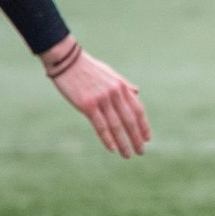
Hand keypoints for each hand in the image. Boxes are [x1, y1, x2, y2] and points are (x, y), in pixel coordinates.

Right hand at [40, 36, 149, 157]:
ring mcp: (102, 99)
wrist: (66, 60)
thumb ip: (124, 85)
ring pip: (116, 125)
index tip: (147, 138)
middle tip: (141, 151)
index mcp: (121, 86)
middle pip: (130, 120)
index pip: (137, 109)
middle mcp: (115, 93)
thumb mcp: (110, 73)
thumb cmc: (88, 68)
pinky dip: (107, 138)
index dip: (143, 125)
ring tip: (128, 154)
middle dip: (136, 137)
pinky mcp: (87, 104)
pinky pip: (100, 125)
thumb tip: (137, 92)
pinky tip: (112, 149)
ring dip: (123, 142)